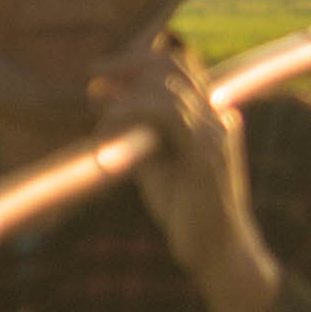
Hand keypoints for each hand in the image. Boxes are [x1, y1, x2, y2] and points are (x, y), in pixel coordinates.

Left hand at [97, 38, 281, 311]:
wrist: (216, 252)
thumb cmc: (184, 211)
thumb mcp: (154, 161)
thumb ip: (135, 129)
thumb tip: (101, 97)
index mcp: (211, 113)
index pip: (179, 63)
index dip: (137, 59)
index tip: (100, 72)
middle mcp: (218, 115)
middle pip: (174, 63)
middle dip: (127, 65)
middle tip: (92, 81)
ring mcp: (216, 132)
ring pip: (168, 86)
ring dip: (125, 96)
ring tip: (100, 114)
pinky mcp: (206, 153)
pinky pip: (168, 114)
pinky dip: (133, 113)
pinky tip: (111, 127)